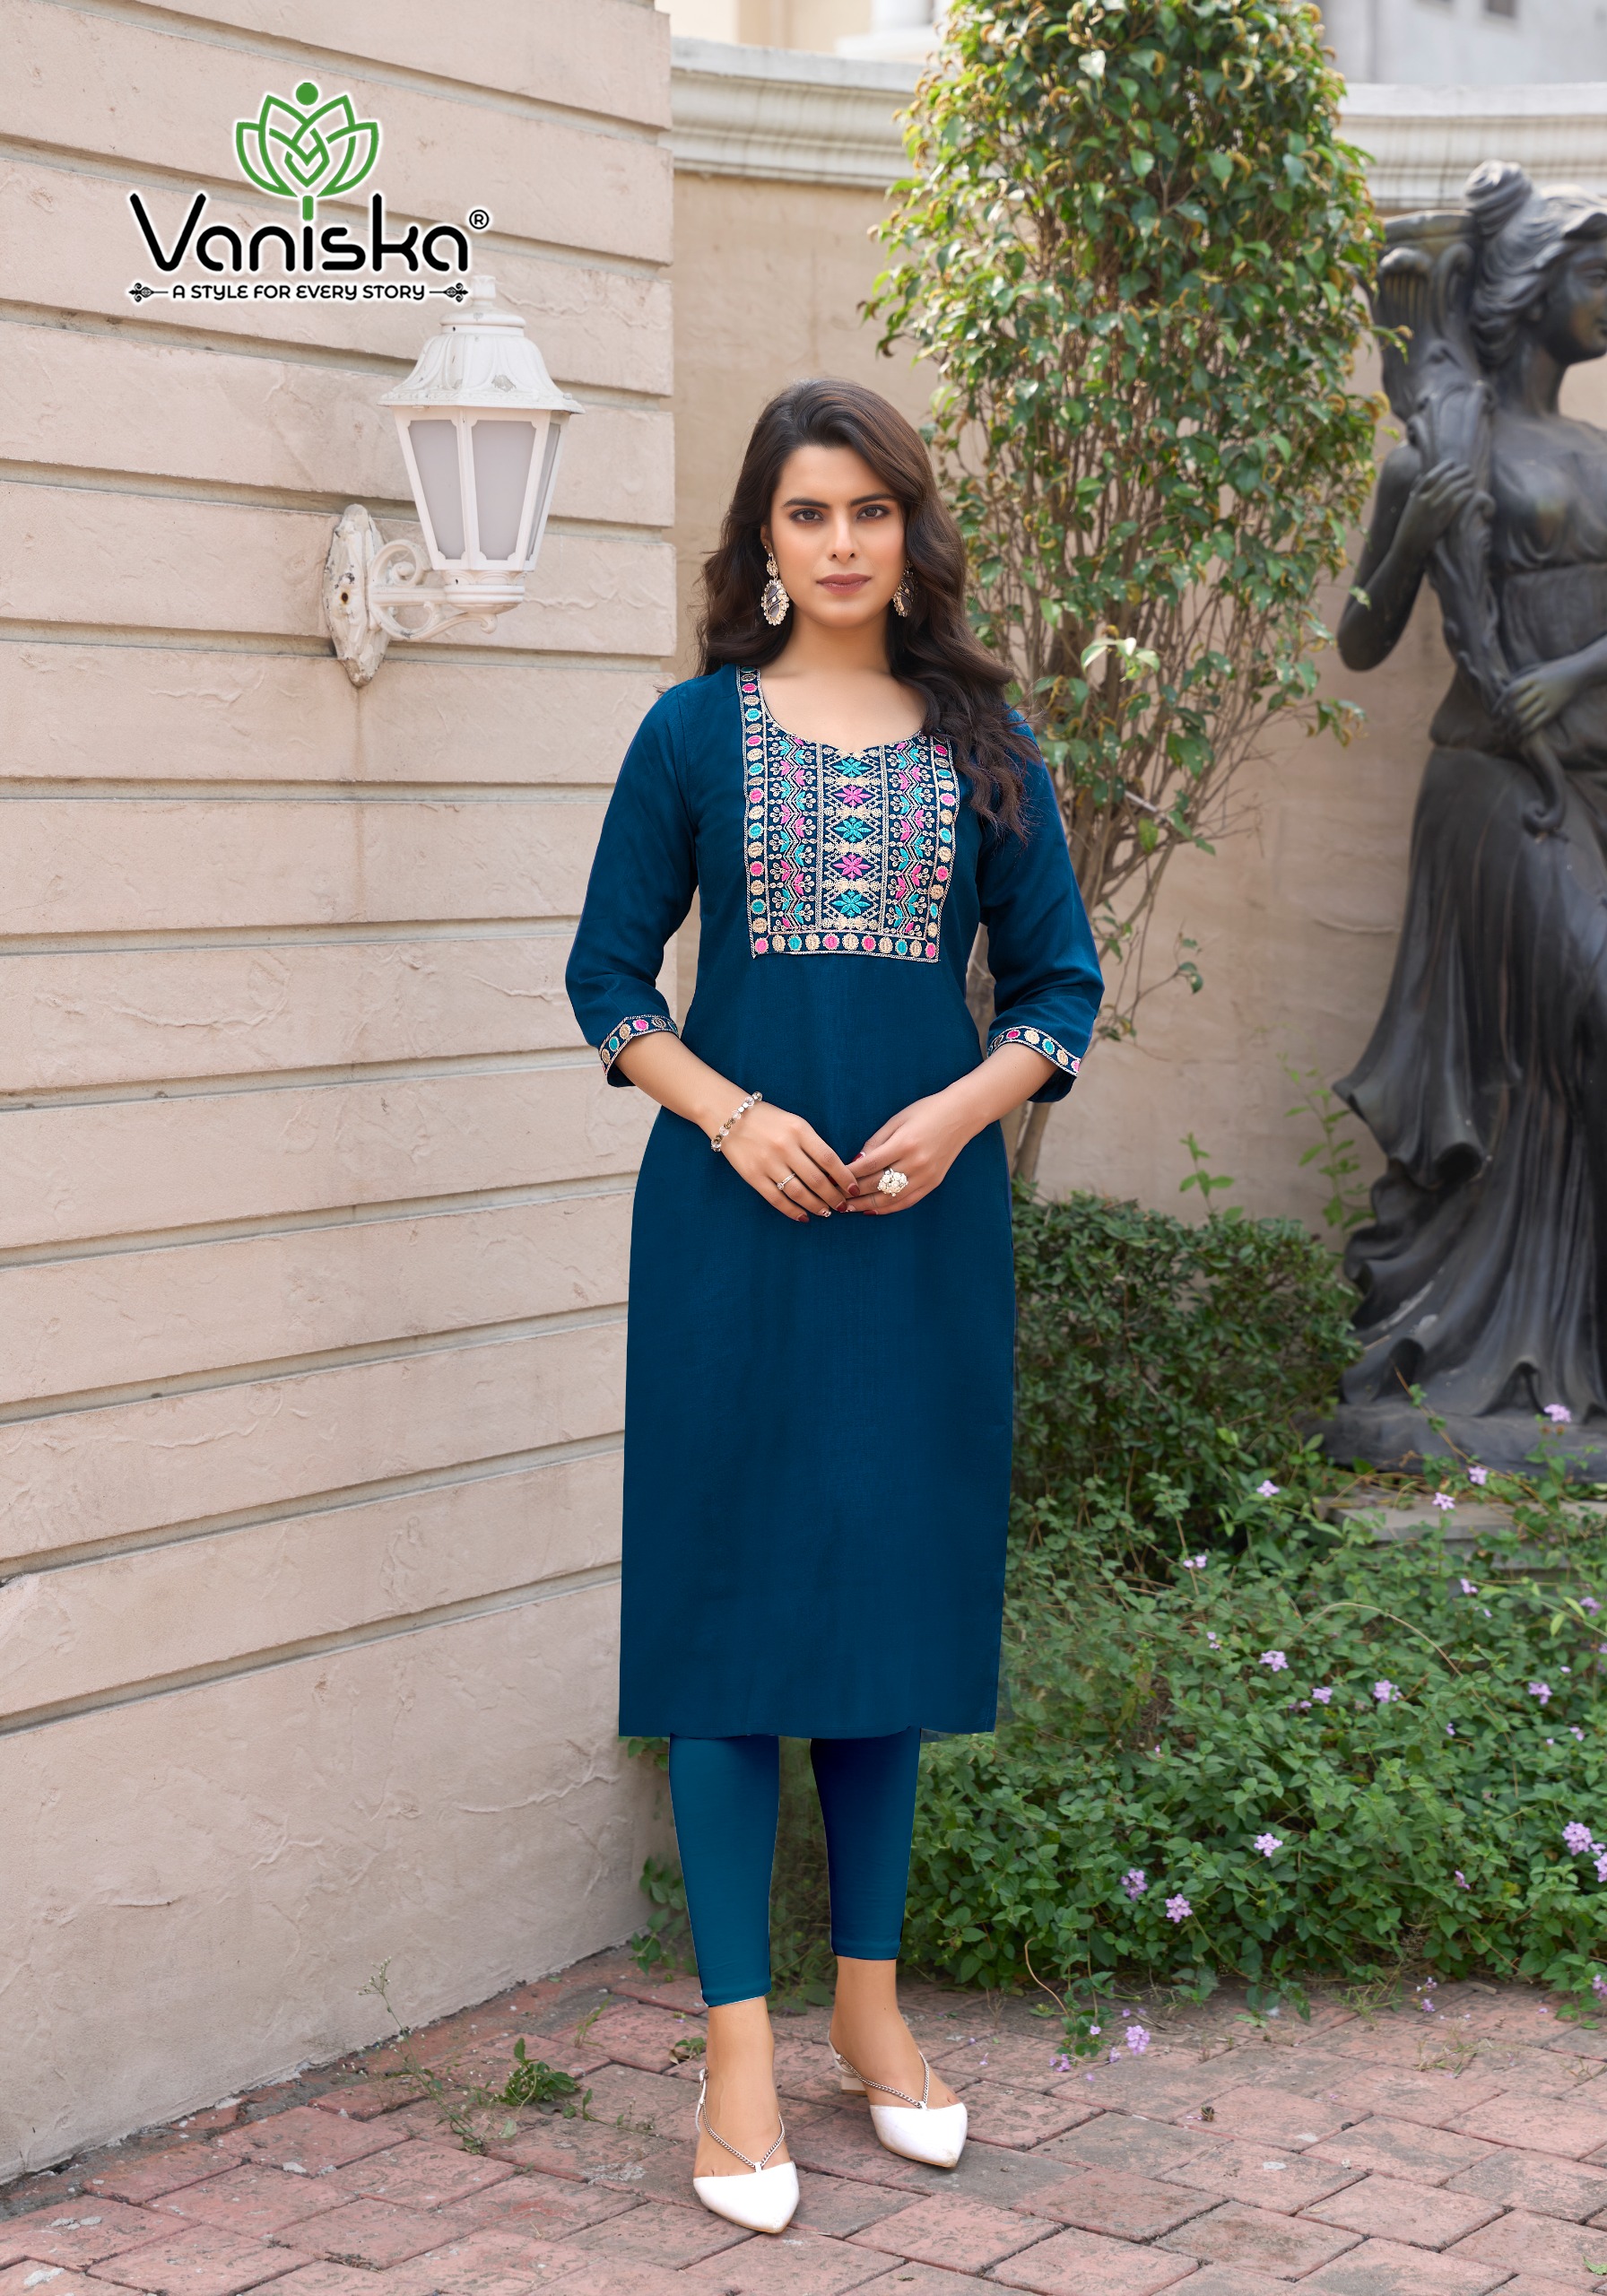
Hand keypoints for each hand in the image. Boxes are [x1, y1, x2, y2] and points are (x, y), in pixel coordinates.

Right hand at [720, 1100, 857, 1222]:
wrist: (729, 1115)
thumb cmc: (768, 1119)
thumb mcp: (795, 1123)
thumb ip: (813, 1144)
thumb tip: (834, 1173)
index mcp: (799, 1130)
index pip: (829, 1159)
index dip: (845, 1178)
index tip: (854, 1189)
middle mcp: (785, 1147)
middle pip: (817, 1180)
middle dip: (834, 1197)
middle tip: (843, 1206)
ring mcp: (768, 1162)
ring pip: (799, 1193)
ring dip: (816, 1206)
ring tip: (826, 1213)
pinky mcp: (753, 1175)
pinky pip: (777, 1199)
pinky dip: (792, 1211)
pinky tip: (803, 1216)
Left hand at [843, 1090, 971, 1213]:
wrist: (961, 1115)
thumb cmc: (926, 1111)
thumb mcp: (897, 1120)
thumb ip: (875, 1142)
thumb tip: (855, 1163)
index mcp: (904, 1144)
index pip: (868, 1166)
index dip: (847, 1175)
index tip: (831, 1179)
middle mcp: (916, 1163)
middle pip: (877, 1184)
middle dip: (852, 1193)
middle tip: (833, 1197)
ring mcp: (926, 1176)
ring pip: (890, 1198)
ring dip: (866, 1205)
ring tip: (848, 1208)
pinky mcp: (933, 1183)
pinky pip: (907, 1201)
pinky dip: (888, 1208)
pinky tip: (872, 1210)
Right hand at [1396, 457, 1484, 558]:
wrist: (1407, 547)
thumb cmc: (1407, 528)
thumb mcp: (1409, 506)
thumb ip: (1415, 490)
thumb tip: (1420, 475)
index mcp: (1416, 496)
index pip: (1432, 475)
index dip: (1443, 467)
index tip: (1452, 462)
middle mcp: (1425, 500)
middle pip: (1445, 479)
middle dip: (1458, 472)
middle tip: (1467, 468)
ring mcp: (1434, 509)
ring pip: (1453, 489)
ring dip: (1465, 481)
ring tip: (1472, 477)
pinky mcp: (1443, 518)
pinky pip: (1457, 501)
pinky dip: (1465, 494)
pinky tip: (1470, 491)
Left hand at [1501, 656, 1586, 739]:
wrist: (1580, 672)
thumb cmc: (1555, 670)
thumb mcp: (1537, 670)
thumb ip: (1521, 677)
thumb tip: (1500, 685)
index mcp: (1533, 677)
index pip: (1511, 691)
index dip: (1500, 703)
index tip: (1493, 713)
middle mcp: (1540, 688)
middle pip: (1517, 706)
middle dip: (1505, 720)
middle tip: (1497, 727)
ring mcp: (1548, 699)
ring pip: (1527, 717)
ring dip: (1514, 728)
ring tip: (1507, 734)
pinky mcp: (1555, 709)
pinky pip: (1538, 722)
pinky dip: (1527, 730)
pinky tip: (1520, 734)